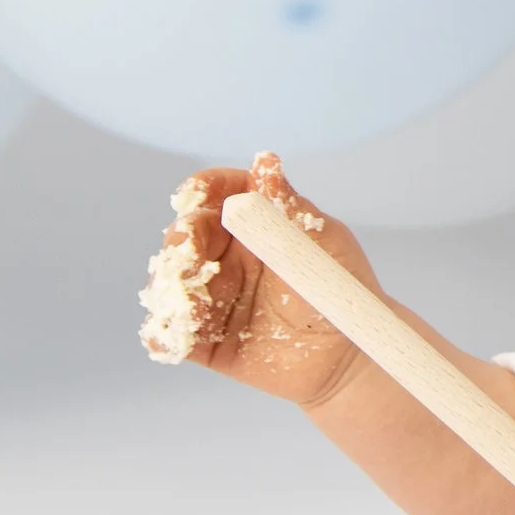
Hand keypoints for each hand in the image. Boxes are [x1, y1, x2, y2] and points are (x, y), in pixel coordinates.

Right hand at [136, 152, 378, 410]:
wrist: (349, 350)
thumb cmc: (340, 286)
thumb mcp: (322, 240)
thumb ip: (288, 207)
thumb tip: (265, 163)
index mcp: (252, 225)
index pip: (217, 195)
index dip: (203, 189)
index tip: (196, 192)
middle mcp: (224, 257)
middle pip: (185, 237)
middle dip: (179, 238)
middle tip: (185, 247)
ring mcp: (213, 299)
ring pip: (173, 287)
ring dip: (169, 287)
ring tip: (187, 299)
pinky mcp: (207, 343)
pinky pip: (174, 337)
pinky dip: (164, 335)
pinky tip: (169, 336)